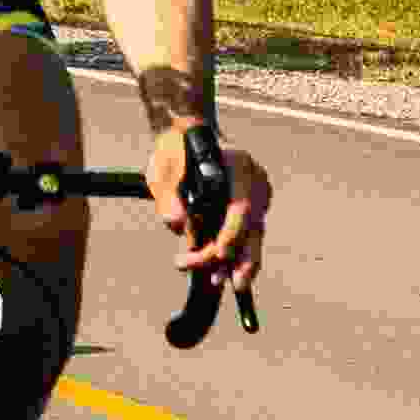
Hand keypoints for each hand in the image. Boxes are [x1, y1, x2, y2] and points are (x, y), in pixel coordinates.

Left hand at [160, 116, 271, 347]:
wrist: (185, 137)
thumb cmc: (174, 150)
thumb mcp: (162, 168)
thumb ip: (167, 195)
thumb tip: (176, 225)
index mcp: (238, 164)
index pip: (241, 205)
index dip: (231, 233)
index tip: (218, 253)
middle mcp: (254, 181)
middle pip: (253, 226)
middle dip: (241, 258)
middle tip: (227, 282)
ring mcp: (257, 196)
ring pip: (253, 236)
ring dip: (237, 262)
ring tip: (217, 281)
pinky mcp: (251, 210)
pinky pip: (247, 236)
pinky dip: (235, 255)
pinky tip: (222, 273)